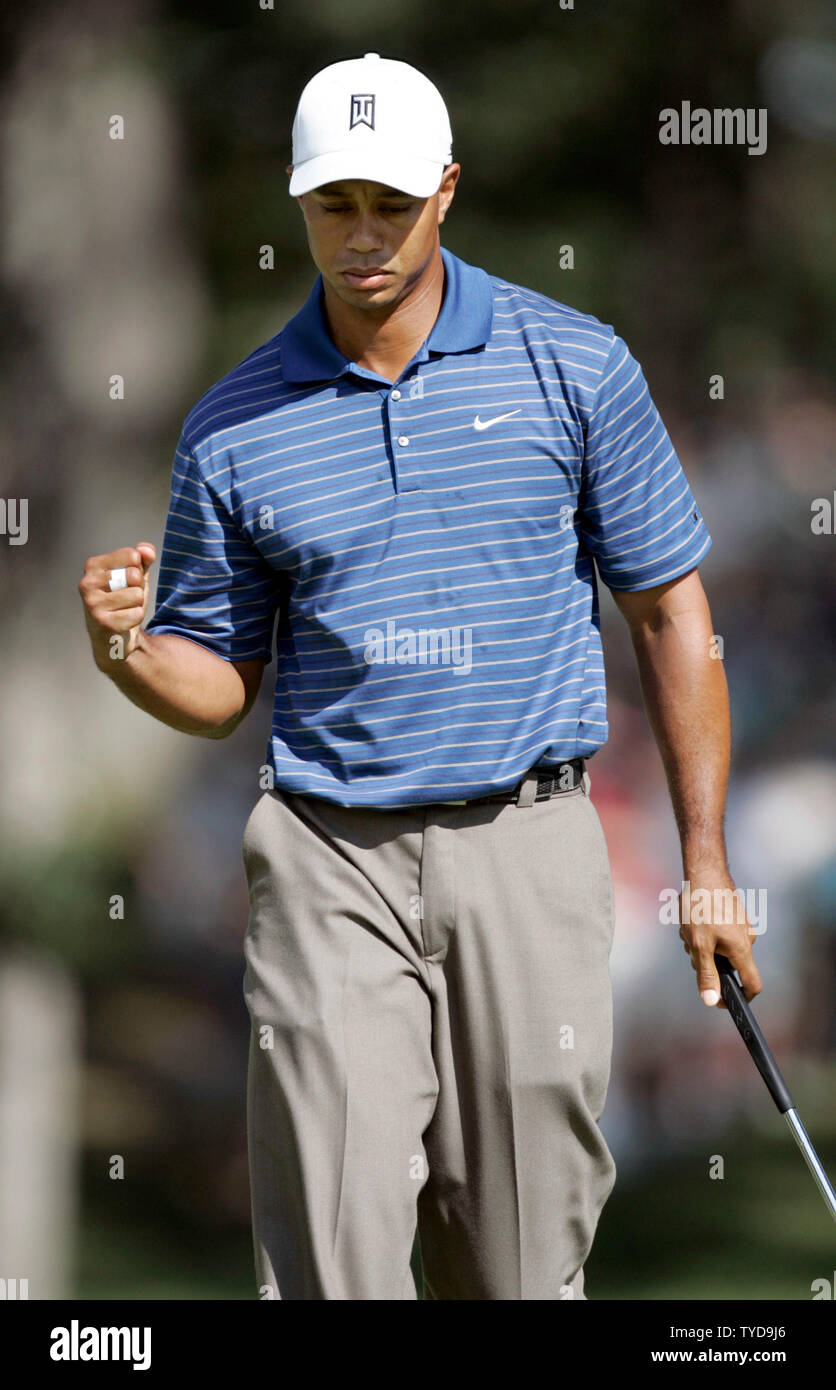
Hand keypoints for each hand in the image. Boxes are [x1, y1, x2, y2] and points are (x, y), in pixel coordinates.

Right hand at [79, 543, 155, 665]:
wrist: (113, 637)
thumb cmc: (124, 601)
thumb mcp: (135, 576)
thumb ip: (143, 559)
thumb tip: (147, 551)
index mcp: (93, 565)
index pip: (133, 555)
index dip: (139, 570)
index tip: (128, 581)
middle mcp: (87, 582)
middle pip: (135, 575)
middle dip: (138, 588)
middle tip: (126, 599)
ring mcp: (92, 603)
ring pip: (137, 595)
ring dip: (137, 605)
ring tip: (124, 610)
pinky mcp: (102, 622)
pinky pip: (137, 614)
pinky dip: (136, 618)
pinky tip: (123, 622)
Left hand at [678, 868, 762, 1009]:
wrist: (703, 872)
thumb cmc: (700, 906)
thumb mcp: (698, 945)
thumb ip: (706, 975)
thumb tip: (711, 1000)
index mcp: (742, 948)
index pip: (752, 984)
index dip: (739, 998)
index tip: (722, 1000)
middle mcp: (747, 939)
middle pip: (730, 966)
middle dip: (707, 962)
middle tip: (690, 946)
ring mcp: (742, 927)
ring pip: (721, 949)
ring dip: (702, 945)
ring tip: (690, 928)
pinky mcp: (735, 917)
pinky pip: (721, 935)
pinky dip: (706, 933)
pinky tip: (694, 920)